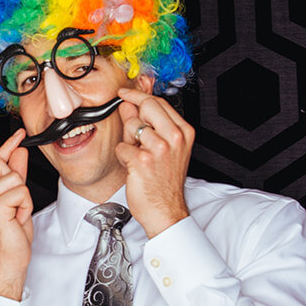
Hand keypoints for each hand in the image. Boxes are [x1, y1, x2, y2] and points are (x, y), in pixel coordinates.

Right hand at [0, 129, 33, 299]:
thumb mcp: (15, 202)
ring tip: (15, 216)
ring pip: (14, 179)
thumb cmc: (10, 239)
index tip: (19, 134)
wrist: (7, 265)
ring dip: (23, 198)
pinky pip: (20, 191)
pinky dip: (25, 205)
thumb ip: (15, 175)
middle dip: (16, 183)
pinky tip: (16, 219)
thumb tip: (19, 153)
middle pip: (3, 165)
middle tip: (14, 207)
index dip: (8, 146)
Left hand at [115, 88, 191, 237]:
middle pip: (146, 106)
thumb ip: (150, 124)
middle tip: (131, 129)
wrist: (166, 211)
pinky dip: (123, 156)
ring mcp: (159, 148)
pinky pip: (122, 147)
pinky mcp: (142, 160)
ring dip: (128, 140)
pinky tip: (133, 166)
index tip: (125, 94)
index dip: (138, 96)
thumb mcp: (166, 148)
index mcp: (183, 132)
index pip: (158, 102)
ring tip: (137, 155)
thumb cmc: (165, 182)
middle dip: (132, 114)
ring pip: (131, 126)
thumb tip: (130, 104)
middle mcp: (174, 138)